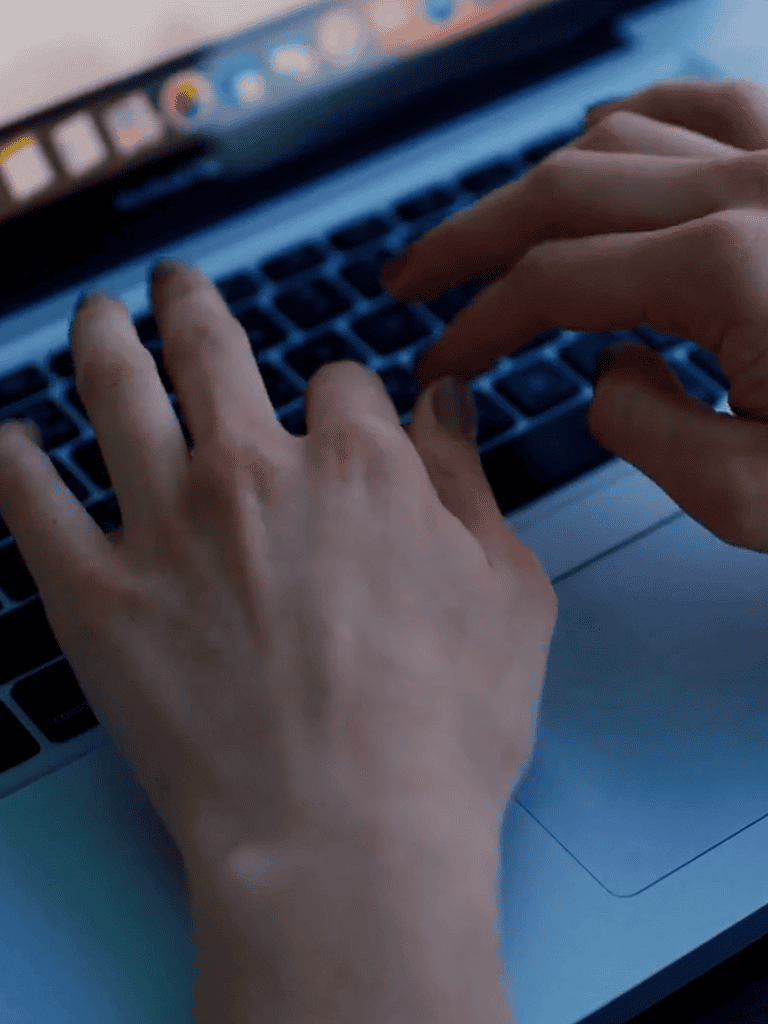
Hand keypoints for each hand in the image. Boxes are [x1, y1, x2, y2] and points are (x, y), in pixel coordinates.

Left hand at [0, 262, 555, 888]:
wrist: (347, 839)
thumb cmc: (446, 730)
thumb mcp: (509, 594)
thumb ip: (470, 486)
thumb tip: (446, 408)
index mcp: (358, 466)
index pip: (341, 385)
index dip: (344, 398)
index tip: (338, 418)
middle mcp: (253, 473)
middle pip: (210, 348)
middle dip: (194, 305)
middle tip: (177, 283)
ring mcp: (167, 528)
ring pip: (117, 392)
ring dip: (102, 338)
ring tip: (95, 312)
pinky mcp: (97, 597)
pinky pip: (32, 503)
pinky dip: (14, 460)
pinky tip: (10, 436)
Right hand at [386, 77, 767, 552]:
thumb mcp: (756, 502)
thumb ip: (646, 433)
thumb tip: (606, 369)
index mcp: (732, 269)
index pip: (550, 286)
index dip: (476, 325)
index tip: (439, 359)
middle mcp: (756, 187)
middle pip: (560, 191)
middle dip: (469, 239)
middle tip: (409, 279)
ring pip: (621, 135)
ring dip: (539, 186)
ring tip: (494, 235)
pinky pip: (701, 105)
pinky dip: (630, 132)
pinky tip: (601, 160)